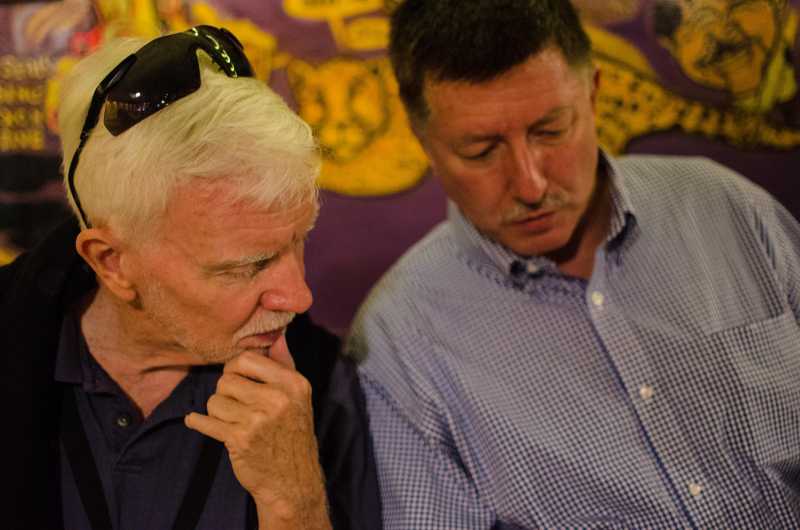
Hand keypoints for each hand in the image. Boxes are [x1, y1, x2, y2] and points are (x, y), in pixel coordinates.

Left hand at [185, 336, 330, 528]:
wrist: (292, 481)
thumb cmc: (292, 433)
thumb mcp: (298, 396)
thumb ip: (285, 363)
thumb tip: (277, 333)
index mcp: (293, 383)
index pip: (247, 359)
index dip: (236, 369)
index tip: (238, 381)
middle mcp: (277, 399)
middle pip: (227, 380)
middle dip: (226, 392)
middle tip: (237, 406)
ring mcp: (258, 420)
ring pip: (215, 401)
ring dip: (218, 411)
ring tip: (233, 421)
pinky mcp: (239, 440)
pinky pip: (205, 421)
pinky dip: (198, 422)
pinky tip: (196, 421)